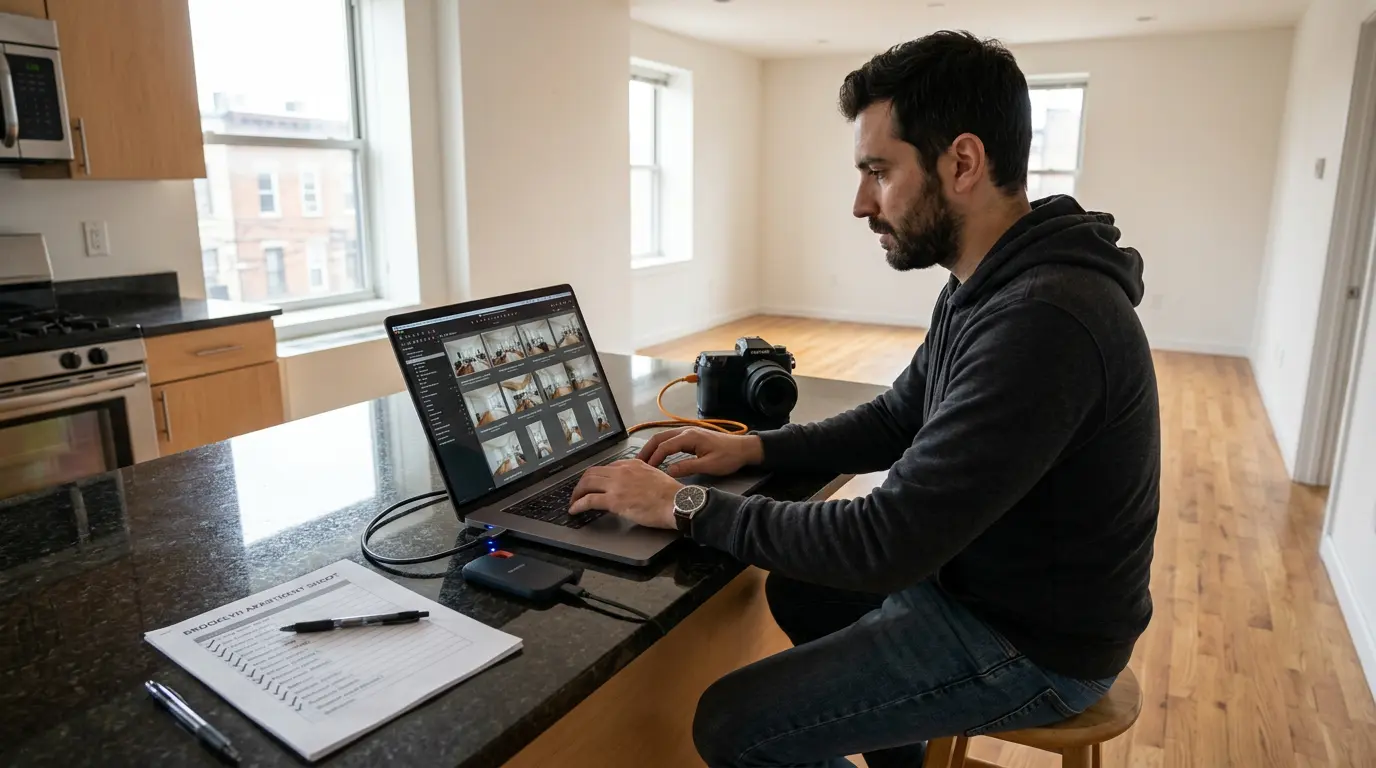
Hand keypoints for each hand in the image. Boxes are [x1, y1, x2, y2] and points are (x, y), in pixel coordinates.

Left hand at [569, 460, 679, 528]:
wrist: (676, 502)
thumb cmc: (670, 493)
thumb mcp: (654, 475)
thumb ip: (640, 476)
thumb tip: (632, 486)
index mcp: (632, 464)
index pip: (606, 467)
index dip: (596, 477)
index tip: (593, 485)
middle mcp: (621, 471)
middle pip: (592, 473)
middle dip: (581, 483)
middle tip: (578, 493)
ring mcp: (616, 485)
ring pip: (587, 484)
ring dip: (576, 493)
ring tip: (574, 502)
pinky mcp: (614, 500)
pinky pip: (589, 500)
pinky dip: (578, 505)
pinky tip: (575, 510)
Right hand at [638, 427, 763, 478]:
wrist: (743, 448)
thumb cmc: (728, 457)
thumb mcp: (709, 465)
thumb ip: (687, 467)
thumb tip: (667, 472)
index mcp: (689, 437)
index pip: (665, 446)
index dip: (654, 458)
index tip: (646, 470)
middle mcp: (686, 431)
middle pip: (659, 438)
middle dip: (647, 450)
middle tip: (636, 464)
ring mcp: (688, 432)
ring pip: (663, 438)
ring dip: (652, 449)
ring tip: (643, 462)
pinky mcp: (690, 436)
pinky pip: (670, 440)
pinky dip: (660, 448)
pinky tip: (657, 457)